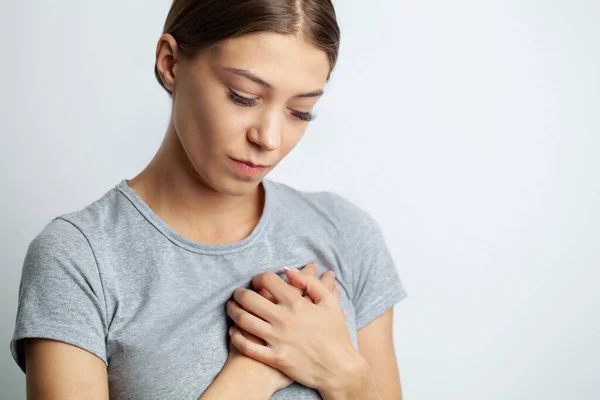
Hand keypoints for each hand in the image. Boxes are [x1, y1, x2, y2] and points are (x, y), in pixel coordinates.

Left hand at [226, 266, 359, 392]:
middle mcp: (283, 319)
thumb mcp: (330, 303)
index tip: (258, 280)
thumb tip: (288, 270)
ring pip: (243, 320)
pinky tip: (234, 332)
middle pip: (249, 299)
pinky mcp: (274, 358)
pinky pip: (247, 346)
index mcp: (297, 303)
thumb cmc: (336, 334)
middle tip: (237, 293)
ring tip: (231, 308)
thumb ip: (310, 282)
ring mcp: (277, 339)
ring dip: (233, 311)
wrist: (339, 368)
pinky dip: (236, 337)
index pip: (268, 280)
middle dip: (239, 293)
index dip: (259, 277)